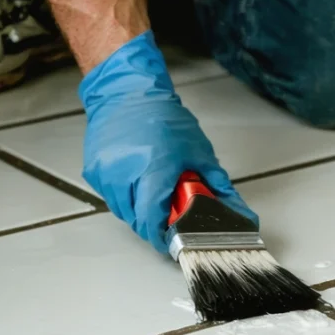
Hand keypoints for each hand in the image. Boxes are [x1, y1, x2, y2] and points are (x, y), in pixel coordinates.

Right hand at [79, 31, 255, 252]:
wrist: (128, 93)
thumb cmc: (164, 118)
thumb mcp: (199, 152)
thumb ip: (218, 186)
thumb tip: (240, 212)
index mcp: (154, 169)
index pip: (152, 220)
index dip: (161, 237)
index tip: (169, 241)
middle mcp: (125, 173)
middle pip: (137, 220)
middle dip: (153, 222)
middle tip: (167, 211)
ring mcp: (106, 172)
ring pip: (122, 211)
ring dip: (138, 210)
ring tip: (151, 190)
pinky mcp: (94, 170)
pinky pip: (110, 196)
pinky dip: (124, 196)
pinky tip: (135, 179)